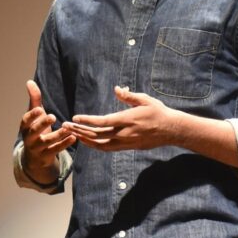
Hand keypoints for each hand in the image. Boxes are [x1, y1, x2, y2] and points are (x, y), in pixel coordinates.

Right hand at [20, 80, 76, 183]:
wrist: (35, 156)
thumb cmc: (36, 130)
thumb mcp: (35, 116)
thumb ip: (34, 99)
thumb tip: (29, 81)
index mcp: (25, 127)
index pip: (25, 120)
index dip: (32, 116)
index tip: (39, 109)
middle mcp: (28, 138)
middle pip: (34, 132)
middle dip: (42, 124)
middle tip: (53, 116)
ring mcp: (37, 148)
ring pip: (46, 142)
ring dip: (57, 135)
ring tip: (68, 128)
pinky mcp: (46, 156)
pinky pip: (55, 150)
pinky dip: (64, 144)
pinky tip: (74, 138)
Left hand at [65, 86, 179, 151]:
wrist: (172, 130)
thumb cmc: (158, 112)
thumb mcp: (145, 100)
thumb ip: (129, 96)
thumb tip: (117, 88)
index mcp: (127, 120)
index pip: (102, 122)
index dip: (87, 121)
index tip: (75, 118)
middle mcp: (124, 134)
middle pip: (97, 135)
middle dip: (79, 131)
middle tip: (66, 126)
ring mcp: (126, 143)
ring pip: (100, 145)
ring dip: (85, 140)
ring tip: (73, 134)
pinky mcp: (128, 147)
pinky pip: (108, 148)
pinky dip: (95, 145)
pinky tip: (88, 141)